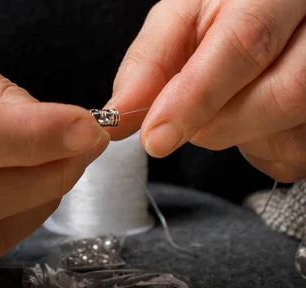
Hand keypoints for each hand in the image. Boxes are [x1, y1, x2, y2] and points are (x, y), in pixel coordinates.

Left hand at [107, 0, 305, 181]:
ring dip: (239, 138)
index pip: (246, 44)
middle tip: (185, 122)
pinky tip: (252, 118)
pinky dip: (260, 149)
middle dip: (217, 124)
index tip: (156, 137)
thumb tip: (119, 116)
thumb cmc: (225, 12)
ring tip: (226, 105)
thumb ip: (149, 65)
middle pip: (283, 92)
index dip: (197, 98)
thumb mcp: (180, 21)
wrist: (269, 13)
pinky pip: (296, 153)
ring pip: (291, 133)